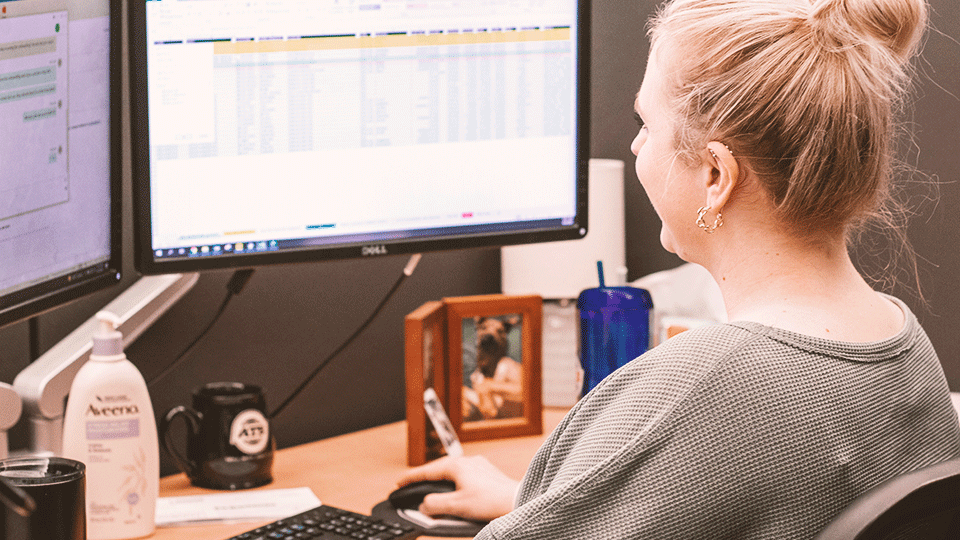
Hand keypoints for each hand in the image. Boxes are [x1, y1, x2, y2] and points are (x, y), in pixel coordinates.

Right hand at [397, 455, 517, 521]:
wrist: (518, 502)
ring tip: (432, 492)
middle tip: (412, 487)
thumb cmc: (491, 502)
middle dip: (425, 479)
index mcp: (457, 465)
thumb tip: (423, 505)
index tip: (399, 482)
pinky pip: (464, 477)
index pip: (427, 470)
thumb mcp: (456, 506)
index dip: (411, 478)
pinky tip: (456, 495)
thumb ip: (435, 505)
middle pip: (439, 470)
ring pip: (453, 474)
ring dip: (441, 483)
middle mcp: (468, 462)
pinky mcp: (488, 475)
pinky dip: (455, 485)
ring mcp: (479, 467)